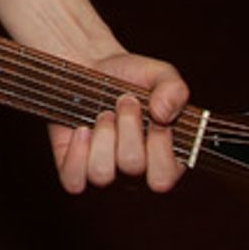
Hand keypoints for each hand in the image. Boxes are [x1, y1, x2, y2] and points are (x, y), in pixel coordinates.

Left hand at [48, 49, 188, 193]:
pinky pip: (74, 181)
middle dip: (127, 125)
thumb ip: (174, 90)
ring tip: (104, 113)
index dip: (158, 142)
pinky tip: (82, 129)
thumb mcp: (160, 74)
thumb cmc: (131, 76)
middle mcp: (135, 176)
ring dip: (102, 134)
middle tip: (124, 102)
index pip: (162, 178)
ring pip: (101, 174)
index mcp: (163, 162)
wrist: (92, 68)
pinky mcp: (75, 170)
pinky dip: (76, 153)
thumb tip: (164, 114)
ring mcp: (105, 174)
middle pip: (131, 167)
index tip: (153, 111)